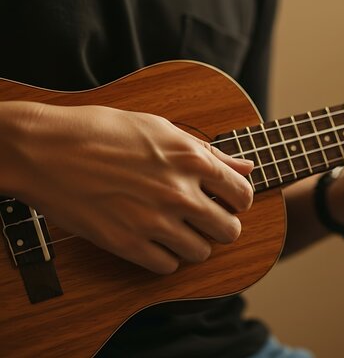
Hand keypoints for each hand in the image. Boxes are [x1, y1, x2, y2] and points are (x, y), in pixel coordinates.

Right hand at [0, 101, 252, 273]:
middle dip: (220, 226)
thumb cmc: (99, 130)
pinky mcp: (127, 244)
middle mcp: (180, 193)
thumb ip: (209, 152)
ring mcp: (154, 221)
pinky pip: (167, 267)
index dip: (238, 200)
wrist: (44, 149)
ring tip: (176, 229)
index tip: (226, 200)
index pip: (243, 195)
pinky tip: (153, 241)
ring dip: (193, 243)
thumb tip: (246, 166)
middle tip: (204, 220)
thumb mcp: (160, 129)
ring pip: (201, 253)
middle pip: (230, 231)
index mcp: (191, 160)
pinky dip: (164, 257)